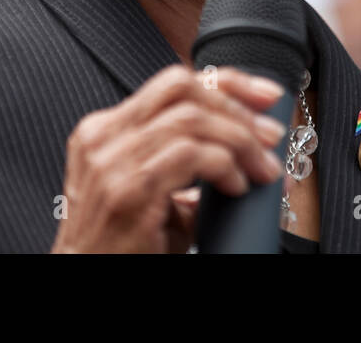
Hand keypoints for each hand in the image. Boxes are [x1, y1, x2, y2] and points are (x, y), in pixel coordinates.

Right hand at [51, 65, 286, 252]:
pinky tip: (237, 188)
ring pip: (192, 120)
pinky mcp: (128, 188)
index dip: (228, 81)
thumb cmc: (123, 247)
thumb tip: (246, 149)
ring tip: (262, 170)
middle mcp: (103, 136)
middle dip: (237, 105)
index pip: (173, 83)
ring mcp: (111, 160)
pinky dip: (225, 166)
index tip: (266, 95)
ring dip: (240, 141)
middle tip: (271, 135)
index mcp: (106, 130)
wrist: (89, 279)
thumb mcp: (155, 193)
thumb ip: (187, 164)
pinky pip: (190, 155)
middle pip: (182, 88)